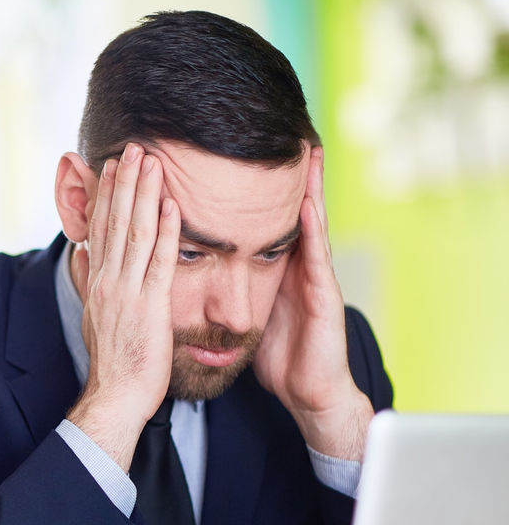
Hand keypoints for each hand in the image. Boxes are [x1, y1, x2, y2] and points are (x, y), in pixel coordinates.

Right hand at [66, 143, 180, 469]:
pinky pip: (159, 262)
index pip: (100, 228)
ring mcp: (127, 292)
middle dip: (124, 182)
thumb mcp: (93, 315)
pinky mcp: (150, 306)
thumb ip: (87, 280)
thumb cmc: (113, 361)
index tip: (113, 165)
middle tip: (133, 147)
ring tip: (151, 162)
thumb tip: (80, 252)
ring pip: (135, 233)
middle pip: (115, 222)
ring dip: (144, 195)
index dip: (107, 194)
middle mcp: (108, 281)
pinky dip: (165, 232)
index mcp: (97, 281)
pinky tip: (171, 206)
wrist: (116, 394)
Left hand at [253, 146, 372, 459]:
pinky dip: (312, 229)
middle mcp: (297, 266)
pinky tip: (306, 206)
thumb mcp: (248, 315)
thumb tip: (199, 273)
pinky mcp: (323, 296)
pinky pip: (316, 257)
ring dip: (309, 188)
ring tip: (306, 151)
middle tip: (288, 131)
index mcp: (275, 269)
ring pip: (309, 224)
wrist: (307, 394)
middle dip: (290, 175)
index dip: (252, 190)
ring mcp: (313, 278)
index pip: (263, 220)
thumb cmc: (279, 356)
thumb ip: (233, 289)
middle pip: (292, 211)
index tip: (238, 155)